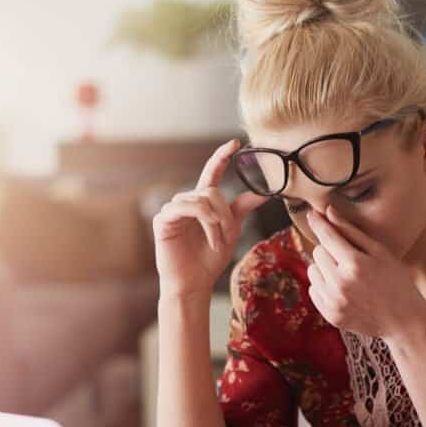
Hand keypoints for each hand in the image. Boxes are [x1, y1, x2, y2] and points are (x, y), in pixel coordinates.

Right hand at [153, 139, 268, 300]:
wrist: (194, 283)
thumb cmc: (209, 260)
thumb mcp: (231, 231)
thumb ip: (241, 210)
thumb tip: (262, 193)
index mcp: (203, 202)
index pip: (212, 172)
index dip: (222, 156)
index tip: (235, 143)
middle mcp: (187, 201)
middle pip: (212, 190)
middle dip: (226, 214)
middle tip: (228, 236)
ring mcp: (173, 209)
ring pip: (202, 199)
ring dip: (216, 222)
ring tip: (218, 242)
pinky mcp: (163, 219)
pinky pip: (186, 208)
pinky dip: (204, 222)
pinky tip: (209, 239)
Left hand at [306, 205, 425, 339]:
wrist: (403, 321)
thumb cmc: (396, 281)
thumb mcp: (380, 252)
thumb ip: (352, 232)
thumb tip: (328, 212)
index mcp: (355, 264)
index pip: (327, 236)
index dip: (319, 223)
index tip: (312, 214)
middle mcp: (340, 283)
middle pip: (318, 252)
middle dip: (329, 250)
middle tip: (349, 257)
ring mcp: (334, 301)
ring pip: (312, 270)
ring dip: (324, 268)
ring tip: (346, 274)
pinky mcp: (330, 314)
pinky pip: (313, 290)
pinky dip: (324, 285)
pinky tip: (343, 289)